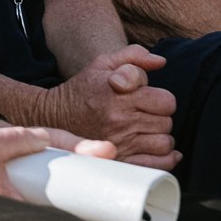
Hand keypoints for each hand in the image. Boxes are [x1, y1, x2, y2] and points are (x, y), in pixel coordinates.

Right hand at [39, 45, 179, 169]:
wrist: (53, 116)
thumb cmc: (82, 89)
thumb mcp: (103, 63)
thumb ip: (134, 56)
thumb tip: (161, 62)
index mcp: (121, 95)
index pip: (166, 101)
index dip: (161, 99)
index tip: (150, 100)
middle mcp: (121, 120)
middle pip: (166, 123)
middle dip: (161, 117)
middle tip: (147, 115)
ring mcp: (120, 143)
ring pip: (164, 144)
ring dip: (161, 138)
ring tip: (148, 131)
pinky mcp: (118, 161)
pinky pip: (156, 164)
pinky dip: (164, 159)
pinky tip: (157, 150)